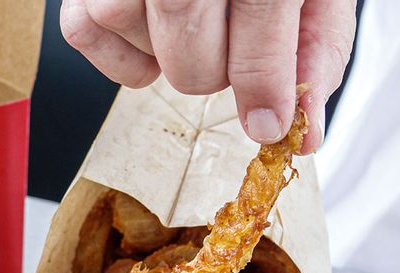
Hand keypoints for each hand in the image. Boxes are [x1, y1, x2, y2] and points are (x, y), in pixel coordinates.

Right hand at [60, 0, 355, 152]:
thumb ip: (314, 49)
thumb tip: (303, 127)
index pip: (258, 18)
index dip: (264, 82)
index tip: (268, 121)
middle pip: (188, 54)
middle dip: (213, 73)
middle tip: (228, 48)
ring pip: (133, 39)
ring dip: (164, 54)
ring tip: (191, 24)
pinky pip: (84, 31)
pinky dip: (118, 52)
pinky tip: (151, 33)